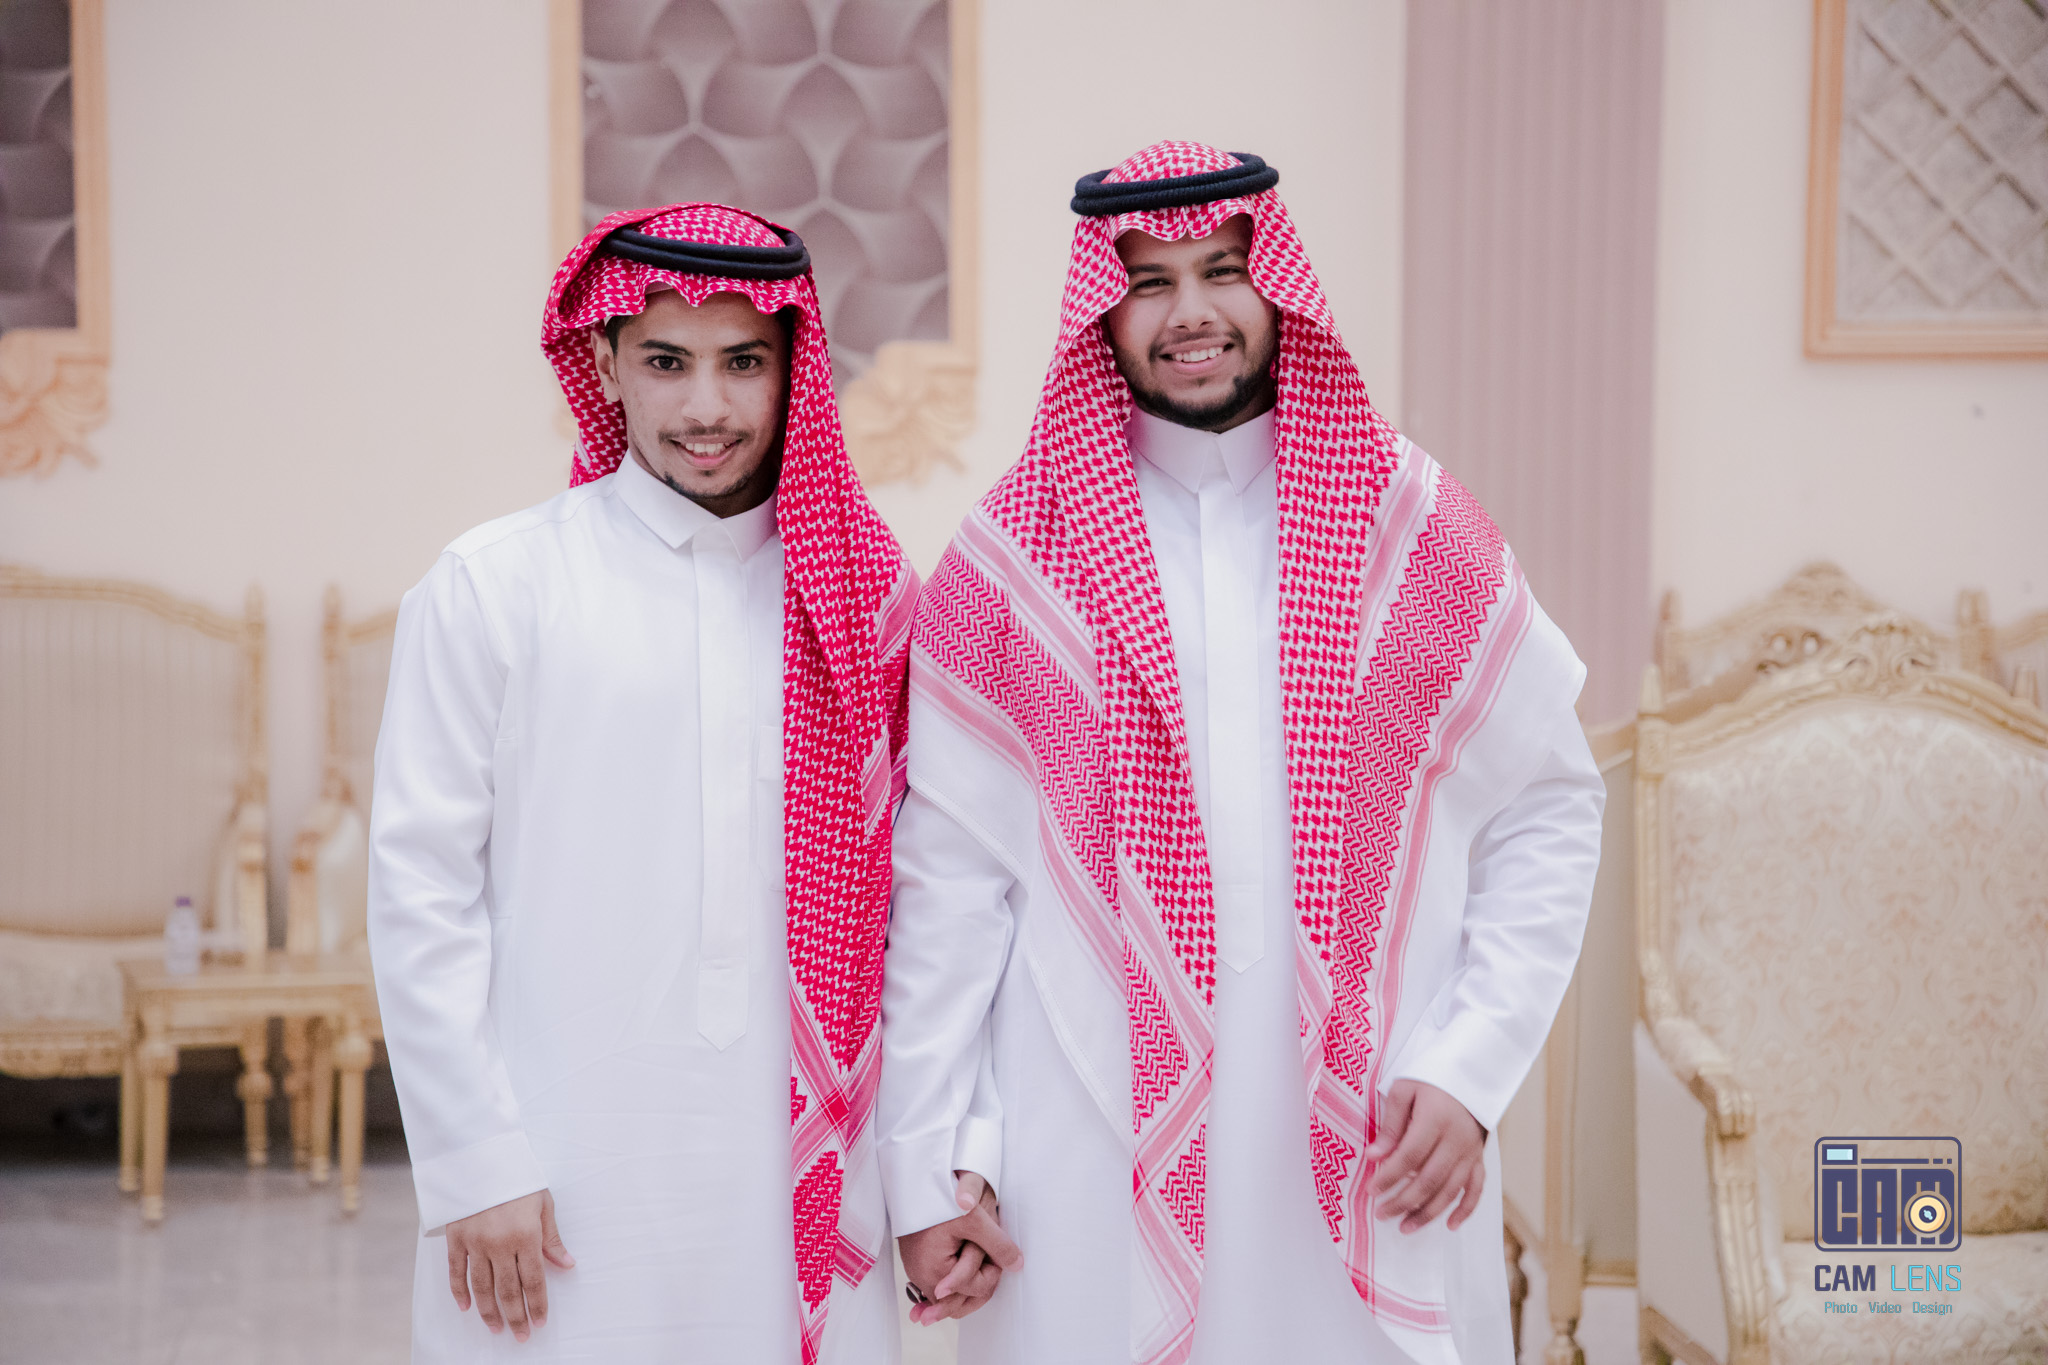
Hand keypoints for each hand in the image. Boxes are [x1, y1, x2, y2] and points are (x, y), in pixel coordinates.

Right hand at [446, 1189, 575, 1340]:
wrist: (480, 1156)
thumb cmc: (516, 1177)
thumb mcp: (542, 1203)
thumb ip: (551, 1238)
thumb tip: (566, 1265)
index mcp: (526, 1235)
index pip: (533, 1280)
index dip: (536, 1304)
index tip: (539, 1322)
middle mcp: (500, 1243)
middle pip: (508, 1290)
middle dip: (515, 1316)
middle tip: (520, 1335)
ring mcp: (475, 1243)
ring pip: (482, 1287)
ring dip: (489, 1311)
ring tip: (496, 1327)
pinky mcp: (456, 1238)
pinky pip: (457, 1272)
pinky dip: (460, 1292)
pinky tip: (467, 1307)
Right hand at [897, 1171, 1021, 1324]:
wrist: (916, 1183)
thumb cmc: (942, 1199)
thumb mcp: (975, 1220)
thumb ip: (998, 1245)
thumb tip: (1017, 1264)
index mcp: (935, 1270)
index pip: (974, 1289)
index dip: (992, 1273)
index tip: (994, 1254)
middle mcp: (922, 1277)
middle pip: (960, 1301)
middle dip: (980, 1283)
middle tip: (991, 1260)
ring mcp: (917, 1272)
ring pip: (951, 1295)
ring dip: (968, 1282)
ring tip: (980, 1258)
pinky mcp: (917, 1265)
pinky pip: (940, 1283)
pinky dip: (955, 1277)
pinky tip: (964, 1260)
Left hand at [1364, 1079, 1485, 1233]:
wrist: (1471, 1076)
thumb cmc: (1431, 1080)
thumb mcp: (1405, 1091)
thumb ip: (1390, 1125)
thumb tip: (1373, 1157)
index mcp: (1435, 1119)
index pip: (1409, 1156)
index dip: (1390, 1176)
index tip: (1371, 1190)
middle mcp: (1456, 1140)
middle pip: (1429, 1179)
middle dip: (1403, 1201)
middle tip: (1381, 1214)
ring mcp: (1470, 1152)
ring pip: (1450, 1190)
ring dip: (1428, 1213)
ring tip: (1406, 1228)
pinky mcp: (1479, 1159)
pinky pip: (1476, 1189)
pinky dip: (1466, 1210)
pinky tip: (1450, 1226)